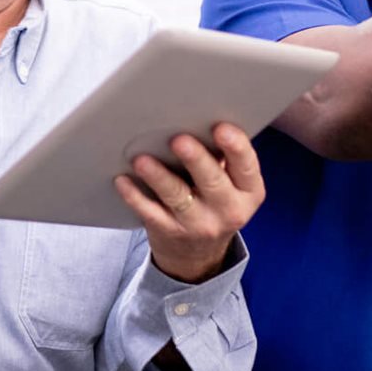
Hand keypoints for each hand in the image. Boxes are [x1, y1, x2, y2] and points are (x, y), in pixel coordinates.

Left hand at [114, 124, 263, 283]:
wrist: (197, 254)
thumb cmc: (212, 200)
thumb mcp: (230, 185)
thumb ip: (220, 156)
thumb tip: (195, 116)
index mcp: (248, 191)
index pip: (246, 167)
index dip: (236, 147)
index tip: (221, 127)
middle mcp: (228, 210)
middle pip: (212, 182)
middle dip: (196, 160)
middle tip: (179, 140)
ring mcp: (198, 224)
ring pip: (178, 197)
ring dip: (159, 176)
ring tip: (142, 159)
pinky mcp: (169, 232)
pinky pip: (150, 213)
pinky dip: (135, 196)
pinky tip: (123, 180)